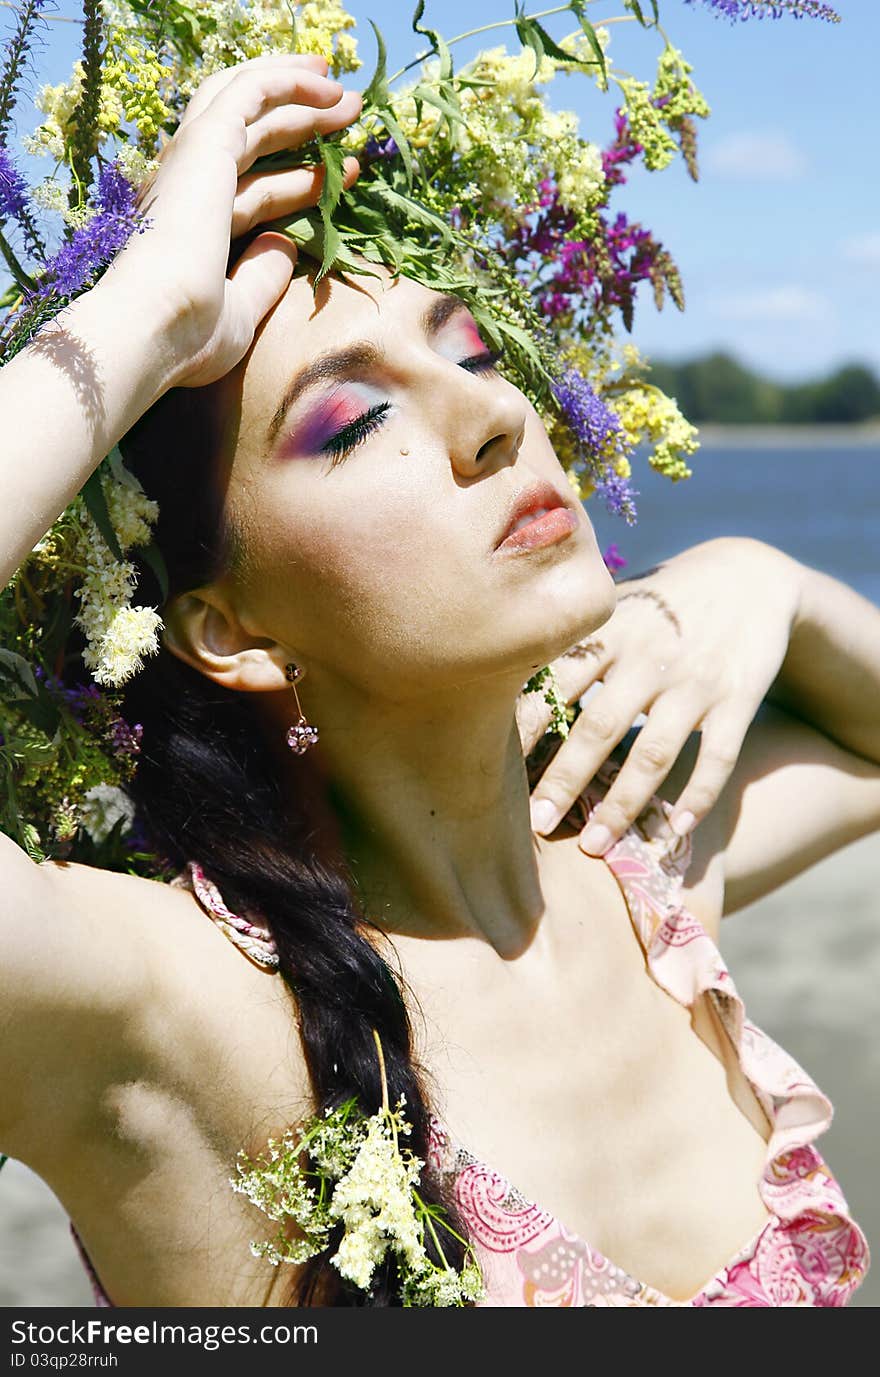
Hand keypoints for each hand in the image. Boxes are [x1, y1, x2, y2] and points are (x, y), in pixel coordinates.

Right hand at [100, 52, 361, 388]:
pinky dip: (289, 81)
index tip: (342, 175)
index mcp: (192, 224)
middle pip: (249, 134)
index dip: (297, 183)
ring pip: (249, 103)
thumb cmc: (187, 338)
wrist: (154, 326)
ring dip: (301, 93)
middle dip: (300, 120)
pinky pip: (251, 93)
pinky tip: (329, 87)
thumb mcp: (240, 311)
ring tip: (349, 97)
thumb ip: (261, 277)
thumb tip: (286, 245)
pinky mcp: (207, 144)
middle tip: (348, 112)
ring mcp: (194, 161)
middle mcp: (188, 184)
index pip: (251, 190)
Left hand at [520, 537, 802, 852]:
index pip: (556, 685)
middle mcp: (649, 657)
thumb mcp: (615, 605)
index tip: (491, 770)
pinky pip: (718, 756)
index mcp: (609, 632)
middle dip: (564, 780)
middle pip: (599, 727)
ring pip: (654, 753)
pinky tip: (674, 830)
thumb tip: (500, 684)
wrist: (749, 575)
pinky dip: (698, 796)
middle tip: (534, 825)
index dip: (525, 730)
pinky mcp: (738, 698)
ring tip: (593, 845)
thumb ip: (570, 643)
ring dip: (622, 805)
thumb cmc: (660, 601)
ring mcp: (695, 680)